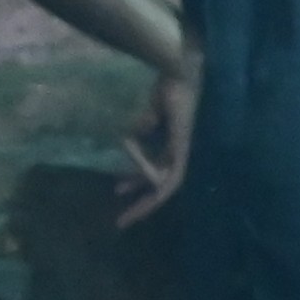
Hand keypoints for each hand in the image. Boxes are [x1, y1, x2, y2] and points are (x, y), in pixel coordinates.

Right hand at [110, 60, 200, 225]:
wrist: (177, 76)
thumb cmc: (163, 96)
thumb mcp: (143, 125)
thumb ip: (138, 142)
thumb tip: (133, 152)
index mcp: (170, 151)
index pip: (155, 178)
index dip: (136, 187)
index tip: (116, 194)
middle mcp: (178, 155)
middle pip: (162, 189)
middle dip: (141, 206)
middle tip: (121, 223)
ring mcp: (183, 152)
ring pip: (166, 186)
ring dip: (146, 200)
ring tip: (127, 216)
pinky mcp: (183, 145)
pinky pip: (168, 169)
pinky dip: (151, 172)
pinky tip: (140, 174)